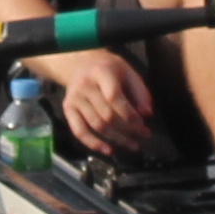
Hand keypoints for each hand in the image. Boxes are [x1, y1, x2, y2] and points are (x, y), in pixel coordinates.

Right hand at [30, 47, 155, 152]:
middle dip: (128, 130)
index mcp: (101, 72)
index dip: (129, 114)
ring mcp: (74, 98)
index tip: (143, 124)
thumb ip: (140, 92)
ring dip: (117, 139)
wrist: (80, 63)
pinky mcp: (67, 109)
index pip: (114, 97)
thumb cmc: (108, 68)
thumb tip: (147, 114)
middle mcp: (85, 85)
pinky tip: (108, 150)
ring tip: (133, 145)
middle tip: (143, 136)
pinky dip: (94, 144)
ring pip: (97, 125)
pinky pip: (79, 131)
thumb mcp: (128, 72)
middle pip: (107, 115)